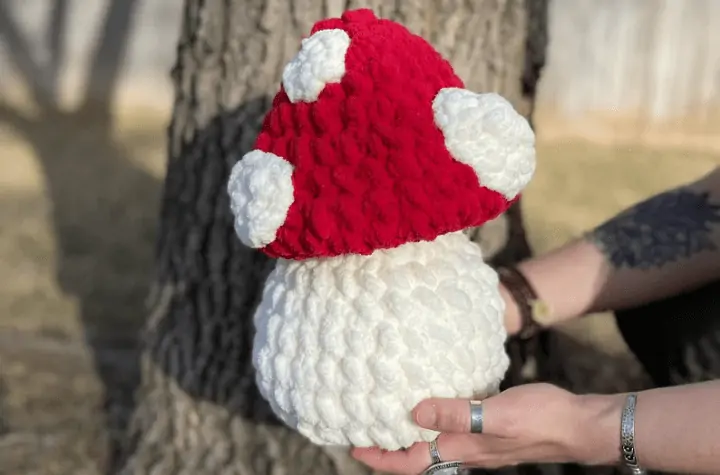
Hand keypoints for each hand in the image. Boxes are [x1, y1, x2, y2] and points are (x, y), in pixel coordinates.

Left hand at [351, 383, 620, 473]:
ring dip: (410, 430)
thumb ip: (457, 414)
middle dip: (390, 445)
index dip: (382, 457)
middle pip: (418, 453)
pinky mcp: (490, 425)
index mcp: (462, 449)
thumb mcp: (495, 415)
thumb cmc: (541, 420)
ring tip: (391, 410)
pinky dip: (435, 415)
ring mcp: (479, 439)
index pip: (412, 460)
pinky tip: (435, 397)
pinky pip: (453, 424)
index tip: (355, 447)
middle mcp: (466, 448)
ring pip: (434, 440)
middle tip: (365, 426)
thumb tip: (415, 410)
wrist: (579, 423)